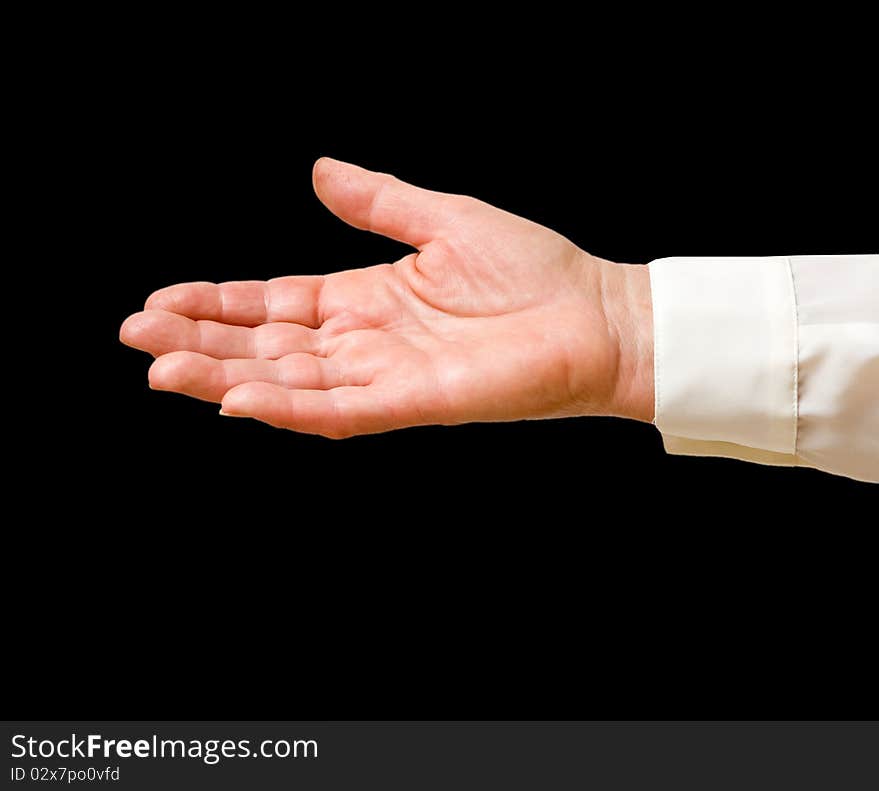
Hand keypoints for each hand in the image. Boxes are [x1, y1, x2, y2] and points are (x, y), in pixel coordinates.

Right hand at [120, 158, 652, 437]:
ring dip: (224, 378)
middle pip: (266, 347)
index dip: (217, 302)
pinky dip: (288, 409)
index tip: (161, 297)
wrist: (596, 314)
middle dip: (200, 342)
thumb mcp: (441, 219)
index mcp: (366, 299)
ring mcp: (386, 377)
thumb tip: (317, 169)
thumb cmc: (532, 271)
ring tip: (162, 369)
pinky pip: (339, 412)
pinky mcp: (413, 403)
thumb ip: (375, 201)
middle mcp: (365, 343)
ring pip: (289, 383)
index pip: (274, 304)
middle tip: (135, 335)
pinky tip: (237, 402)